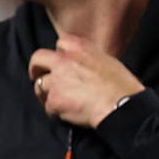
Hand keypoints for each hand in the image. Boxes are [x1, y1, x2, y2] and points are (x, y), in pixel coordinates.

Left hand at [29, 36, 143, 127]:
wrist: (123, 106)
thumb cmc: (122, 87)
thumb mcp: (108, 62)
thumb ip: (88, 59)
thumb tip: (81, 65)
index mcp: (79, 48)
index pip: (60, 43)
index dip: (59, 54)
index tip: (59, 62)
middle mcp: (63, 61)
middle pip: (38, 59)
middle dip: (36, 68)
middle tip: (37, 76)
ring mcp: (56, 80)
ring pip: (40, 85)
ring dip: (46, 94)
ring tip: (59, 102)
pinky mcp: (54, 99)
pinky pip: (48, 106)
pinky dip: (56, 111)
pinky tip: (68, 114)